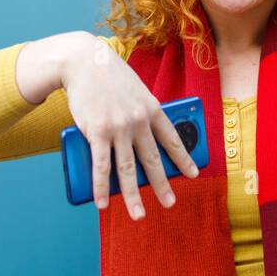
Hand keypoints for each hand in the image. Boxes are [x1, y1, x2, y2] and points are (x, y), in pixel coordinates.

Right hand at [61, 37, 200, 219]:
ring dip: (133, 196)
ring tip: (139, 214)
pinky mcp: (97, 133)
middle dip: (163, 185)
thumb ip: (139, 112)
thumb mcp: (134, 89)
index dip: (183, 158)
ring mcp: (118, 128)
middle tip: (170, 203)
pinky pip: (101, 167)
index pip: (173, 139)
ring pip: (128, 170)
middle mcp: (139, 121)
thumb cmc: (108, 75)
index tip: (193, 174)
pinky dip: (101, 188)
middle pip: (153, 160)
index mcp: (152, 108)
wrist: (83, 61)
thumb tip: (135, 140)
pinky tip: (102, 203)